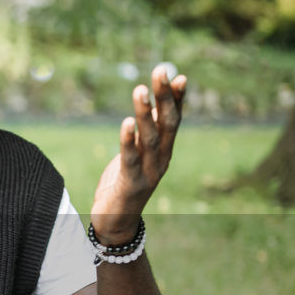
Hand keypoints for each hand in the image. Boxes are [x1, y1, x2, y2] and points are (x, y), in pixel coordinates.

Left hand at [91, 64, 185, 243]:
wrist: (116, 223)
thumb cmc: (125, 184)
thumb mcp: (137, 154)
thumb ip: (146, 133)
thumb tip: (154, 105)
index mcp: (164, 151)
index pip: (174, 120)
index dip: (177, 99)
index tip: (179, 76)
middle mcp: (161, 160)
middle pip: (166, 125)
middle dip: (165, 97)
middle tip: (160, 71)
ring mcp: (148, 173)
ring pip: (149, 139)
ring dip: (145, 113)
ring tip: (140, 89)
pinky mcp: (130, 184)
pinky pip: (130, 159)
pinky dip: (128, 140)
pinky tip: (126, 122)